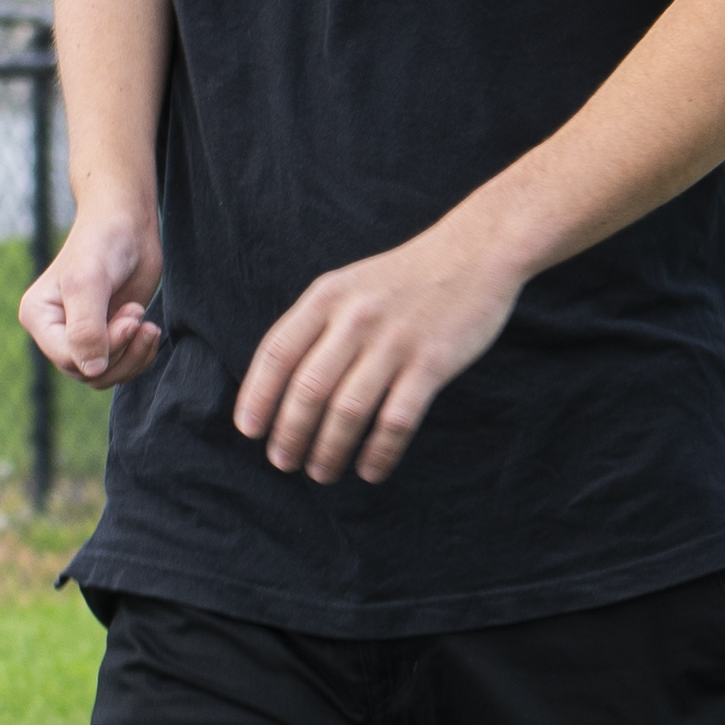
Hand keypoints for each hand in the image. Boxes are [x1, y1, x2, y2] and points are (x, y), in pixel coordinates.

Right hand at [22, 211, 164, 384]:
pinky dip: (139, 354)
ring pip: (104, 375)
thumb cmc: (103, 242)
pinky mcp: (106, 336)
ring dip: (133, 355)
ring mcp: (80, 336)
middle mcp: (54, 331)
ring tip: (145, 322)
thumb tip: (91, 371)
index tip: (131, 319)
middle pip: (87, 371)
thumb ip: (86, 329)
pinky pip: (120, 367)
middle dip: (121, 351)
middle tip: (137, 315)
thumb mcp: (89, 283)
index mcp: (38, 317)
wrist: (127, 223)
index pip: (67, 358)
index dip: (104, 348)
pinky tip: (148, 329)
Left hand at [233, 223, 527, 483]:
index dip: (257, 397)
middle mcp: (355, 318)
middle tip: (283, 463)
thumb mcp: (349, 285)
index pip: (277, 353)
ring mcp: (395, 341)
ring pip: (347, 410)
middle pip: (308, 389)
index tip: (249, 432)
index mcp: (327, 296)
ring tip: (321, 473)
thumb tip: (279, 384)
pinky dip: (379, 451)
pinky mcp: (433, 362)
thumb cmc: (404, 277)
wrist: (475, 251)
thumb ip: (316, 324)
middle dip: (290, 434)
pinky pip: (396, 419)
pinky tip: (371, 470)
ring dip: (329, 450)